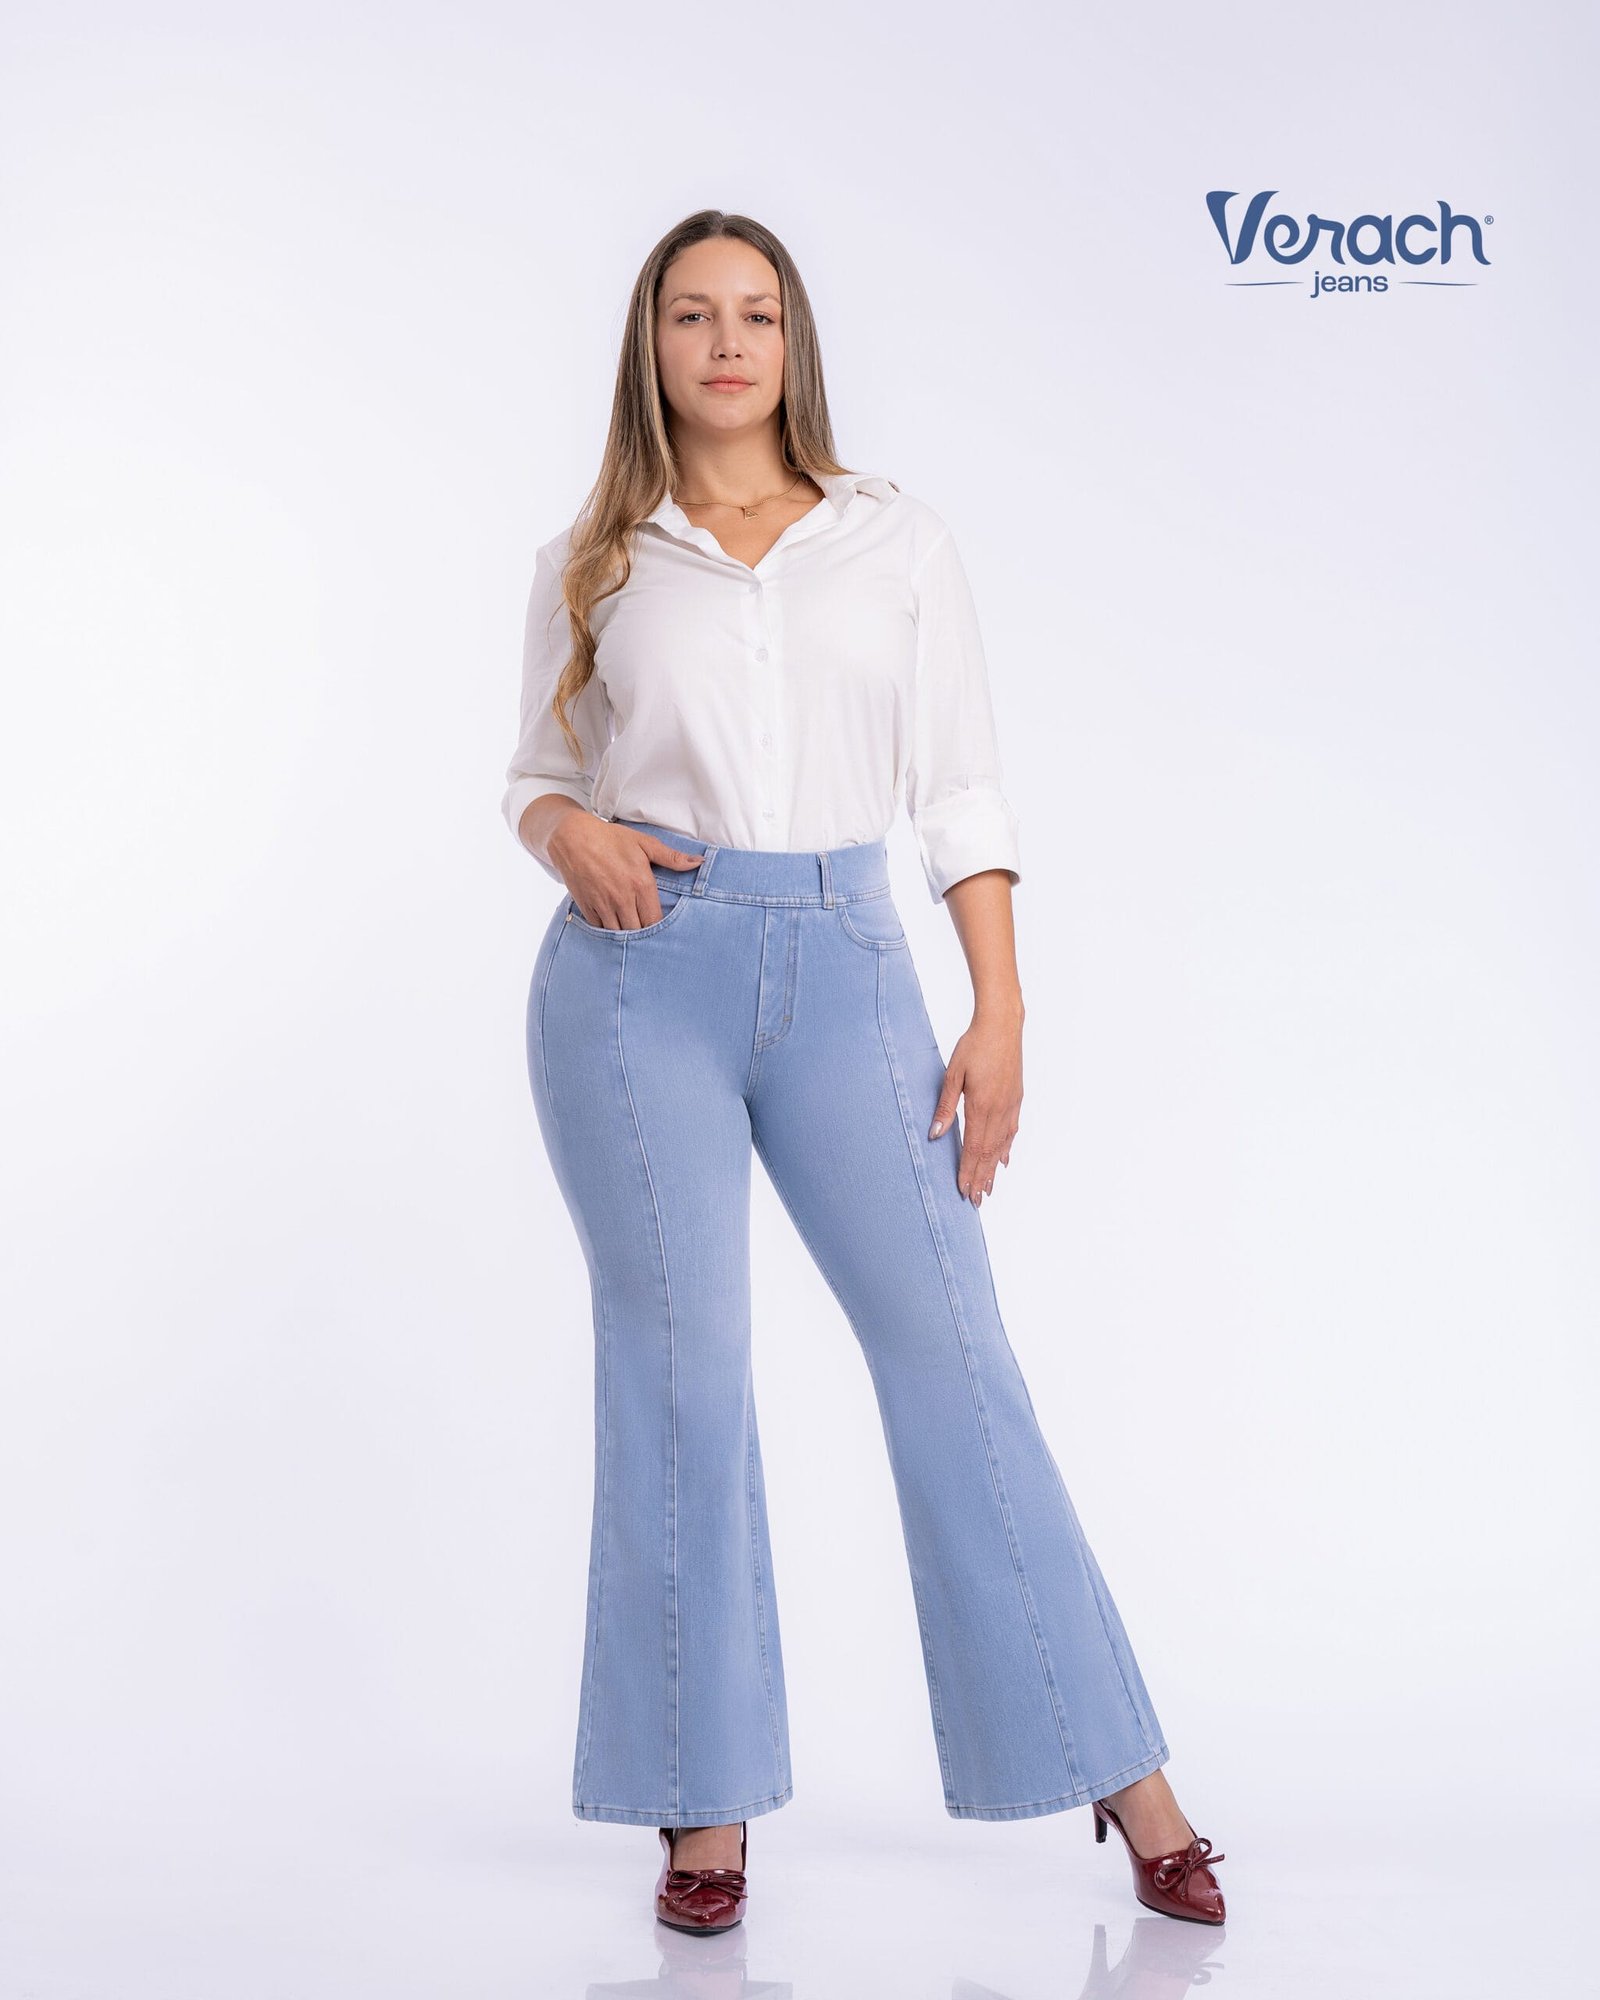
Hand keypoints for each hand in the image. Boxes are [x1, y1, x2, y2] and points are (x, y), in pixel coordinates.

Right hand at [550, 818, 701, 930]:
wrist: (573, 837)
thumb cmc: (611, 839)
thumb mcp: (644, 843)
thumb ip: (672, 857)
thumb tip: (699, 862)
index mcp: (641, 884)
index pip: (655, 921)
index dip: (659, 929)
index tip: (661, 929)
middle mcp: (623, 898)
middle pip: (638, 932)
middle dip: (643, 935)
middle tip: (647, 933)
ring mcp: (603, 904)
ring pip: (619, 934)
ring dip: (625, 936)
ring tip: (631, 933)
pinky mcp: (587, 907)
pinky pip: (600, 929)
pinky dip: (607, 931)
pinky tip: (613, 927)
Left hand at [928, 1009, 1022, 1205]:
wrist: (1002, 1025)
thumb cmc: (975, 1045)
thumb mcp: (953, 1074)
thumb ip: (945, 1106)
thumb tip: (936, 1133)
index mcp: (981, 1106)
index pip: (973, 1148)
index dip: (968, 1171)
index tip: (965, 1191)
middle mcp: (999, 1110)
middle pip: (989, 1153)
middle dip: (981, 1178)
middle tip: (977, 1200)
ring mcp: (1010, 1105)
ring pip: (1001, 1145)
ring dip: (993, 1169)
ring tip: (989, 1188)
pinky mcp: (1016, 1098)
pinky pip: (1011, 1131)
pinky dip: (1006, 1148)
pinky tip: (1004, 1160)